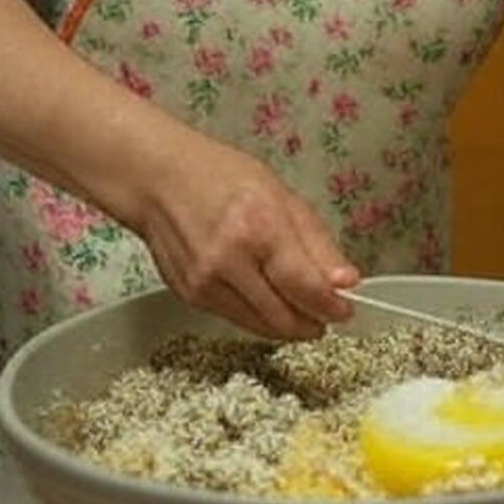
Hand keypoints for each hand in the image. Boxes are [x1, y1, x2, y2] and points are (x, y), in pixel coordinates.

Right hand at [135, 132, 357, 341]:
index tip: (345, 310)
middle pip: (284, 316)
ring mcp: (206, 283)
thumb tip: (347, 281)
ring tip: (300, 310)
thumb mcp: (282, 196)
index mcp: (260, 227)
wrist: (157, 180)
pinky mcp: (190, 296)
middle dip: (312, 322)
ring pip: (261, 326)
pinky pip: (237, 319)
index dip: (331, 306)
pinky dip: (260, 316)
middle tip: (326, 315)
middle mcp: (230, 261)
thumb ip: (316, 242)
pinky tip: (267, 298)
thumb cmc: (221, 177)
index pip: (305, 286)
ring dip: (288, 325)